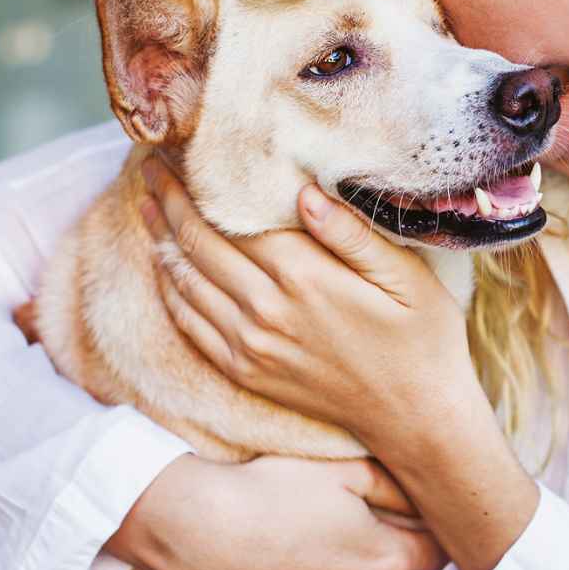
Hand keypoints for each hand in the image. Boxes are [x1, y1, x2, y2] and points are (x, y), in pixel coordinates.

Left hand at [139, 157, 479, 455]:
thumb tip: (304, 191)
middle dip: (169, 201)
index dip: (198, 185)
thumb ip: (353, 234)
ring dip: (160, 240)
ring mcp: (250, 346)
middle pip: (199, 244)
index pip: (232, 219)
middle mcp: (267, 311)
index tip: (180, 152)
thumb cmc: (422, 339)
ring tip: (146, 203)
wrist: (415, 418)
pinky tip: (165, 266)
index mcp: (306, 278)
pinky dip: (170, 290)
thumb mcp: (407, 278)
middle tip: (150, 166)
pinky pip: (190, 325)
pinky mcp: (246, 372)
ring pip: (185, 282)